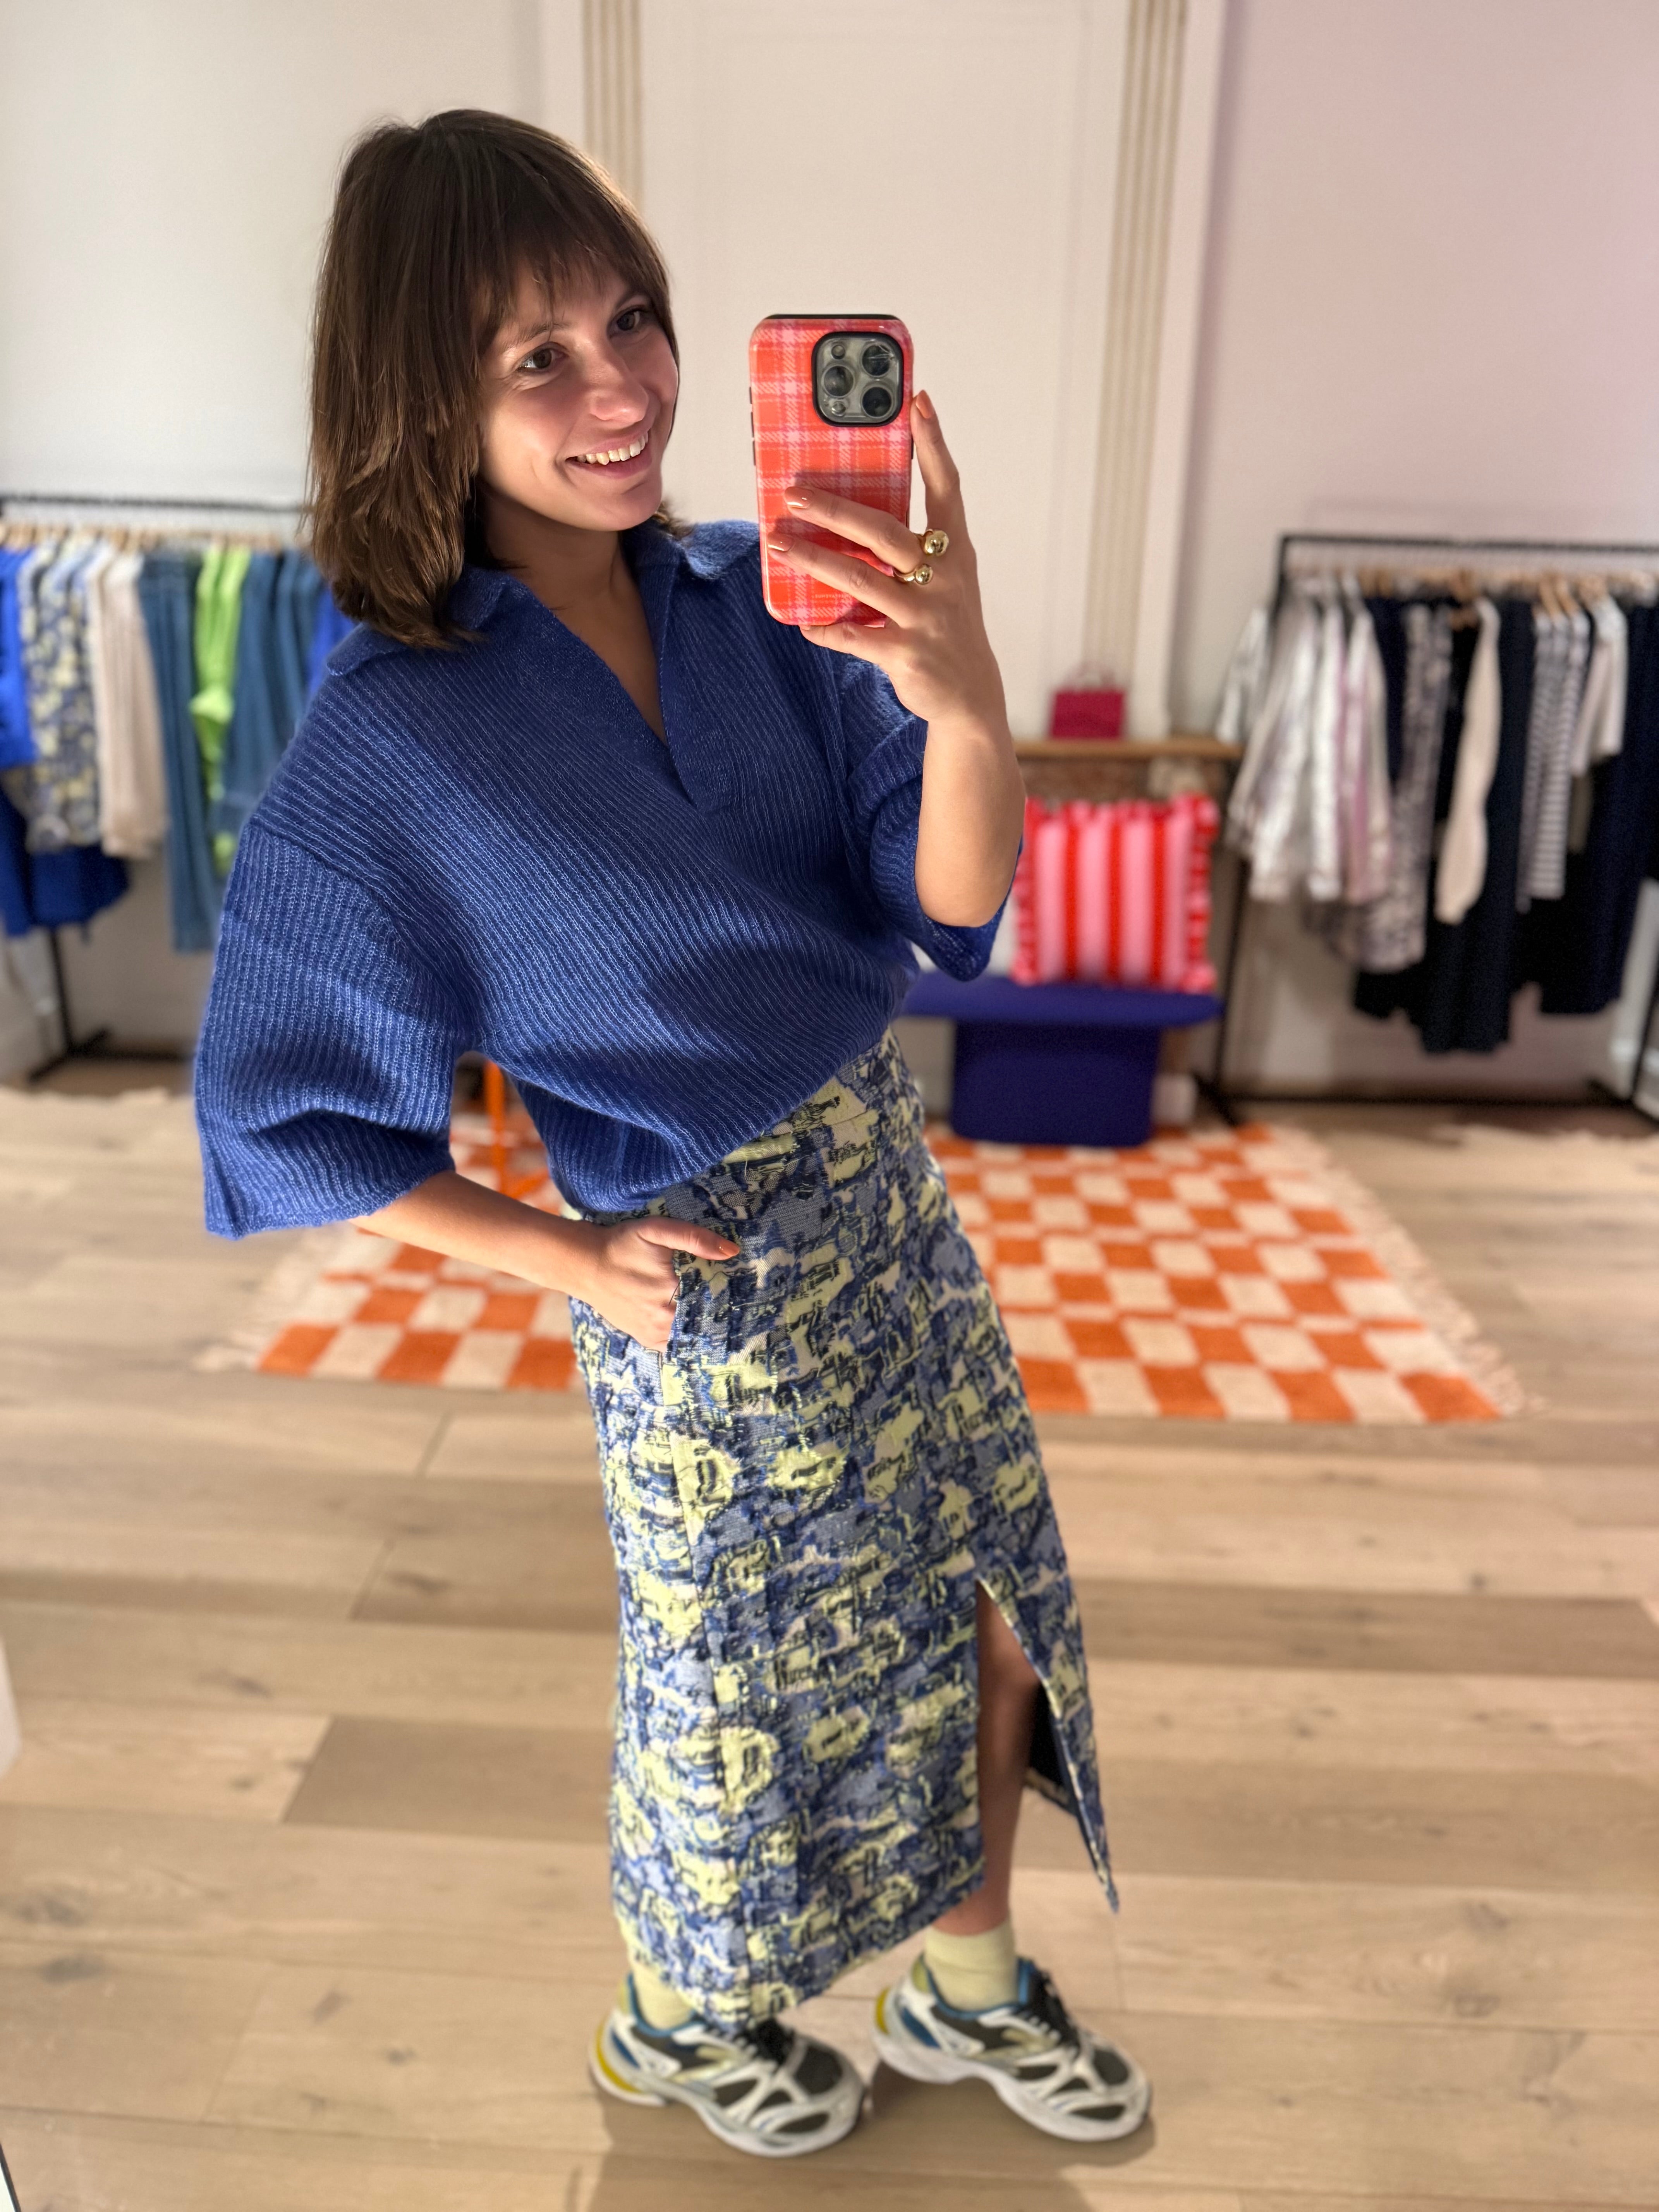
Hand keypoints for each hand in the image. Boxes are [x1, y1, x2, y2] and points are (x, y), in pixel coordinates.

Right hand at [567, 1215, 738, 1350]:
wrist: (585, 1265)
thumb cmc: (621, 1244)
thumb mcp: (656, 1230)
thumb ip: (693, 1238)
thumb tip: (731, 1251)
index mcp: (671, 1294)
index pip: (716, 1306)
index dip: (734, 1304)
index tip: (750, 1302)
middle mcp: (663, 1320)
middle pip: (707, 1324)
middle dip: (725, 1319)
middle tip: (747, 1315)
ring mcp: (653, 1333)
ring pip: (692, 1338)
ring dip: (709, 1332)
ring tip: (731, 1326)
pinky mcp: (645, 1338)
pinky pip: (675, 1345)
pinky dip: (689, 1340)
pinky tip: (703, 1333)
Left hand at [768, 391, 1008, 736]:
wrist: (971, 695)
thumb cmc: (945, 622)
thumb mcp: (943, 578)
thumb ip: (907, 545)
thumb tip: (844, 511)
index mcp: (955, 550)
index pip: (947, 487)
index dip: (933, 443)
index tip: (917, 400)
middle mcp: (945, 578)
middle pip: (884, 532)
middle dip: (835, 509)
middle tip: (792, 492)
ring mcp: (927, 617)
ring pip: (860, 580)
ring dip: (813, 560)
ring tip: (777, 543)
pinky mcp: (907, 655)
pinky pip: (854, 635)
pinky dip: (824, 626)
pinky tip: (799, 618)